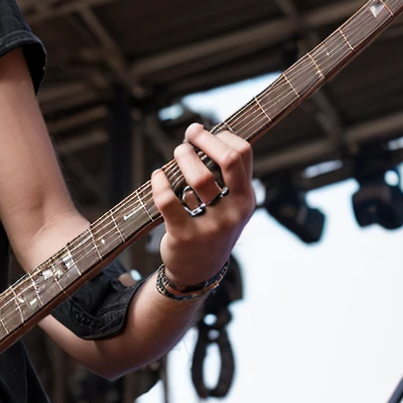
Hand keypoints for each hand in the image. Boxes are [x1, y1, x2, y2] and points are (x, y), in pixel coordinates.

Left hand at [151, 122, 255, 288]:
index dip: (221, 135)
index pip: (243, 153)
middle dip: (204, 141)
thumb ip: (223, 175)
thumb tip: (199, 132)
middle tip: (188, 138)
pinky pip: (169, 201)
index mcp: (246, 198)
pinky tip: (157, 176)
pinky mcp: (185, 235)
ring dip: (182, 158)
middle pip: (227, 160)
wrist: (198, 270)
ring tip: (175, 156)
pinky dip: (159, 183)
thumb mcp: (229, 205)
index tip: (203, 133)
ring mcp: (211, 224)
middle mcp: (234, 210)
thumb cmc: (211, 226)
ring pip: (199, 178)